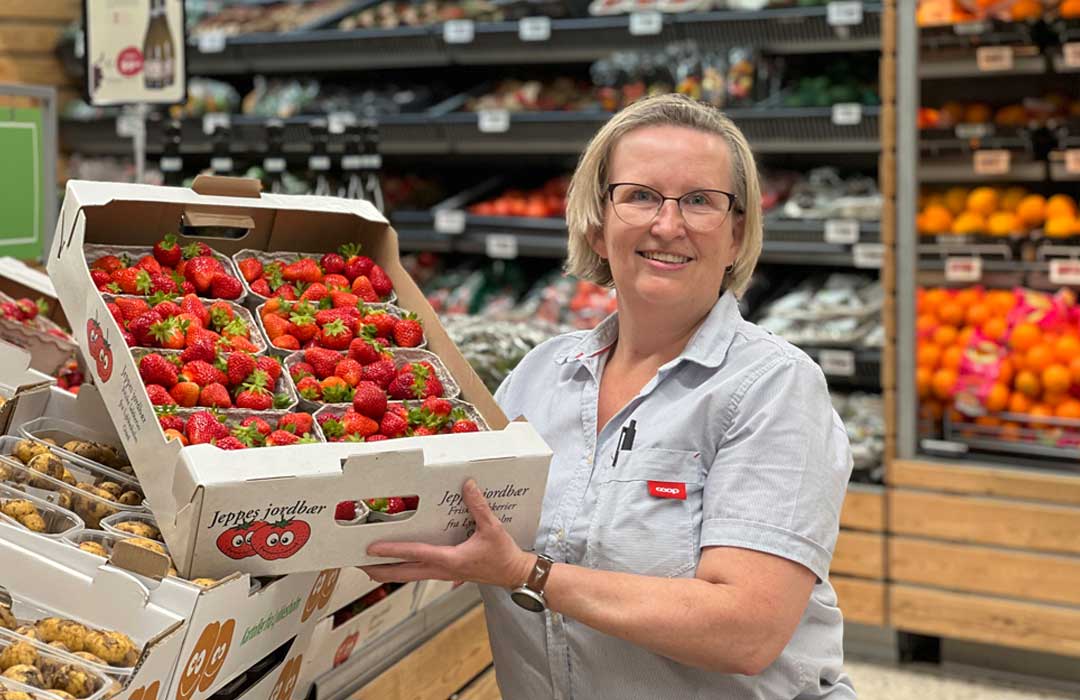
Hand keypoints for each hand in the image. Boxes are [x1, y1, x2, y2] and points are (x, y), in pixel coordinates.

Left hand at [361, 479, 535, 588]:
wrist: (514, 574)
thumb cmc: (503, 554)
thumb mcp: (492, 528)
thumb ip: (478, 506)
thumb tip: (467, 485)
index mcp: (450, 560)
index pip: (415, 553)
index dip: (392, 550)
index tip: (372, 549)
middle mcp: (442, 570)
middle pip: (403, 573)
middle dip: (380, 570)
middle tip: (358, 564)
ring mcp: (443, 574)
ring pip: (409, 575)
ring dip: (389, 571)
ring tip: (370, 566)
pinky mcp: (447, 574)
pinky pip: (419, 573)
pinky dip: (404, 569)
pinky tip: (398, 563)